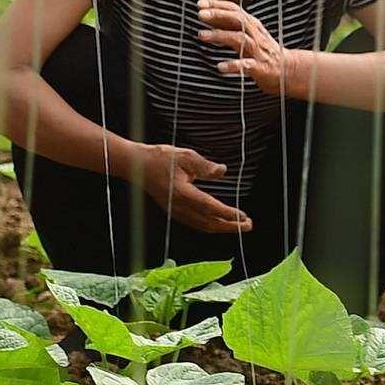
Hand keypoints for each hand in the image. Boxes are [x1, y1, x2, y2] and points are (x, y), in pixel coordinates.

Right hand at [133, 141, 249, 233]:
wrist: (137, 165)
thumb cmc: (158, 159)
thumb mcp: (185, 156)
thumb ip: (205, 166)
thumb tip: (222, 171)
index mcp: (182, 193)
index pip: (210, 207)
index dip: (227, 213)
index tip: (242, 216)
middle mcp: (178, 206)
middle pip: (208, 222)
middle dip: (229, 226)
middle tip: (247, 225)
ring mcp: (175, 211)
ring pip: (202, 225)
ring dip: (220, 227)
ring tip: (236, 225)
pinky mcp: (173, 211)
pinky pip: (195, 223)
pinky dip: (209, 225)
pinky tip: (217, 222)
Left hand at [197, 0, 288, 91]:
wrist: (288, 70)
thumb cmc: (264, 51)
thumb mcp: (249, 34)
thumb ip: (230, 26)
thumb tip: (208, 16)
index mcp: (252, 25)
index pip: (234, 10)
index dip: (218, 5)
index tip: (200, 3)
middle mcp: (255, 35)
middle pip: (237, 19)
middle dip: (218, 15)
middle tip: (201, 14)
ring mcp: (258, 50)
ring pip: (239, 39)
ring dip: (220, 35)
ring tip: (202, 35)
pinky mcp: (261, 67)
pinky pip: (246, 65)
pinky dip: (234, 65)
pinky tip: (220, 67)